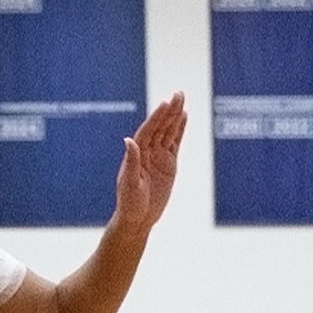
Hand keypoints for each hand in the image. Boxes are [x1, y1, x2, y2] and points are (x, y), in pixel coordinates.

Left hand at [111, 91, 187, 236]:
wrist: (138, 218)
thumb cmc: (130, 203)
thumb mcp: (130, 184)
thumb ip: (131, 161)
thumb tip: (128, 140)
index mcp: (137, 154)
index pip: (148, 131)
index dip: (157, 117)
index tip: (165, 103)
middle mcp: (147, 152)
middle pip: (160, 127)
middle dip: (169, 111)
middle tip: (179, 94)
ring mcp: (158, 156)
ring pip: (168, 132)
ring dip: (175, 116)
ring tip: (182, 99)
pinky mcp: (168, 164)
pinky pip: (175, 143)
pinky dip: (180, 130)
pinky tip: (184, 117)